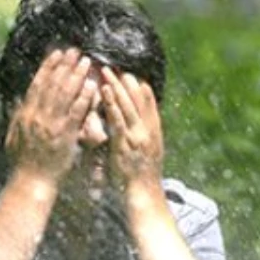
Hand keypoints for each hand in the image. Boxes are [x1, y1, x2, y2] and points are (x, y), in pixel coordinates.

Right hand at [4, 49, 97, 183]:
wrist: (32, 182)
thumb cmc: (24, 162)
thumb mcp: (14, 136)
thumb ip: (16, 116)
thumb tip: (16, 100)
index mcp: (26, 114)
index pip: (37, 84)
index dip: (48, 67)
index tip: (56, 53)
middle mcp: (37, 115)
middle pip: (52, 84)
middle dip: (64, 65)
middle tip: (75, 51)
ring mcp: (51, 125)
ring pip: (64, 94)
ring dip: (76, 76)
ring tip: (86, 62)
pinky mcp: (65, 136)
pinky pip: (76, 113)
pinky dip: (84, 99)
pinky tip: (92, 87)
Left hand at [100, 67, 164, 192]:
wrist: (144, 193)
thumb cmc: (142, 177)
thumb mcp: (148, 154)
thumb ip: (143, 139)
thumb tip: (137, 128)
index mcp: (154, 132)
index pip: (149, 104)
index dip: (140, 88)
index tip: (132, 75)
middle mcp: (148, 130)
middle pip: (138, 100)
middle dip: (127, 82)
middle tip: (116, 66)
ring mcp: (137, 135)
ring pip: (128, 105)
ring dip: (117, 86)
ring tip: (107, 70)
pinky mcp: (125, 142)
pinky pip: (117, 118)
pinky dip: (112, 103)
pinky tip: (105, 90)